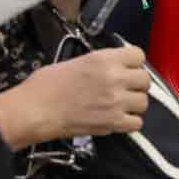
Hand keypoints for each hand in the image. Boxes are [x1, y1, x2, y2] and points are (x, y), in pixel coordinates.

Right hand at [16, 45, 151, 139]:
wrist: (34, 111)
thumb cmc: (45, 86)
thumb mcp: (74, 62)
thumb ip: (99, 64)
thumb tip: (111, 67)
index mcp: (104, 59)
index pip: (139, 55)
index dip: (133, 62)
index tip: (127, 68)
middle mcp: (115, 79)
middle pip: (145, 79)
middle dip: (136, 84)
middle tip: (124, 88)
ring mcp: (116, 102)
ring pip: (143, 102)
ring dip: (134, 104)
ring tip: (120, 105)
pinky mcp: (112, 123)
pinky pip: (137, 123)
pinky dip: (130, 122)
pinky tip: (118, 119)